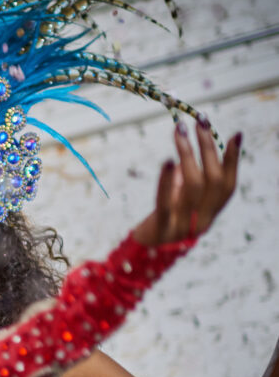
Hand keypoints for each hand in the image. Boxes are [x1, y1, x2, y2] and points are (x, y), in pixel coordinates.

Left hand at [133, 117, 240, 245]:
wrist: (141, 255)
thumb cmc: (162, 220)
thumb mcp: (179, 199)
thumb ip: (187, 178)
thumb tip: (190, 146)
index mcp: (211, 213)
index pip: (228, 184)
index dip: (233, 160)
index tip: (235, 134)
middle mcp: (203, 220)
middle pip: (212, 180)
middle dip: (208, 147)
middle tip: (200, 121)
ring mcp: (183, 226)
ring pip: (193, 185)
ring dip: (188, 154)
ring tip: (180, 131)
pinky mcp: (162, 228)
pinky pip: (166, 201)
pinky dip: (167, 180)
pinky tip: (167, 161)